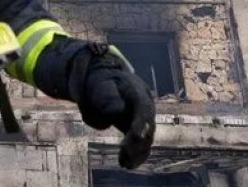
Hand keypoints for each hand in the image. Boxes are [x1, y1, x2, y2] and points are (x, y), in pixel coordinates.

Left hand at [76, 48, 155, 168]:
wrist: (103, 82)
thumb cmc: (100, 82)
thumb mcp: (99, 84)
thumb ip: (106, 96)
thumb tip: (117, 111)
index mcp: (138, 90)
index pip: (143, 108)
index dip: (140, 123)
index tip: (135, 136)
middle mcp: (146, 105)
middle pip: (147, 126)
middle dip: (137, 143)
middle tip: (124, 156)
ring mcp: (144, 117)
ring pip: (146, 138)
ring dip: (137, 153)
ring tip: (124, 164)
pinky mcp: (139, 128)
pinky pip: (141, 143)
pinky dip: (136, 154)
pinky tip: (127, 164)